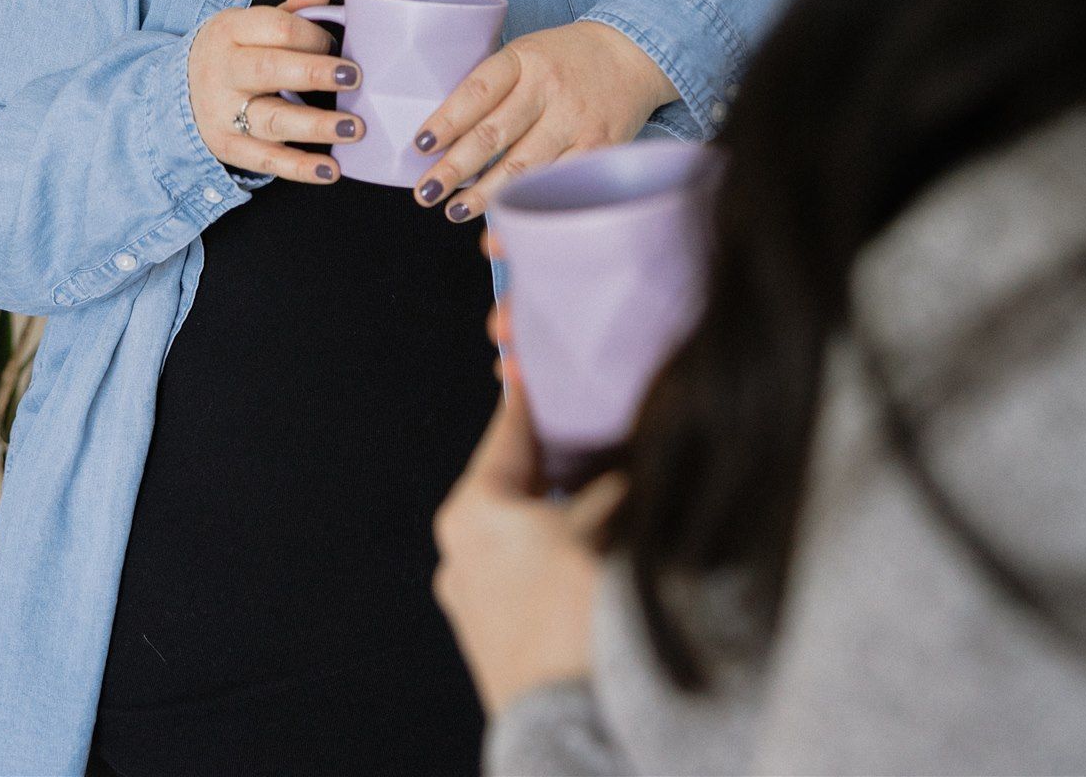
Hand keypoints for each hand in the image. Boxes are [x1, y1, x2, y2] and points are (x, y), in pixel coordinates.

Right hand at [186, 0, 366, 182]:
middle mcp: (223, 71)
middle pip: (270, 70)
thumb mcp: (251, 25)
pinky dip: (298, 167)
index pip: (276, 28)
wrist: (176, 92)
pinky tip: (330, 170)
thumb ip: (292, 9)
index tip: (339, 47)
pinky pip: (264, 159)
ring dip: (315, 125)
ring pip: (270, 119)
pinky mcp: (227, 146)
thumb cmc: (232, 54)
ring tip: (355, 128)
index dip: (312, 35)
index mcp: (231, 31)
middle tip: (354, 77)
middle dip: (315, 73)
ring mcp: (222, 112)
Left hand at [411, 20, 673, 220]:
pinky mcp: (598, 148)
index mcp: (525, 59)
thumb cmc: (565, 59)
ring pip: (523, 166)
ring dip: (484, 193)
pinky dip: (529, 202)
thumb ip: (494, 87)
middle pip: (494, 133)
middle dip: (455, 167)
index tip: (420, 146)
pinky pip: (557, 182)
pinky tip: (506, 217)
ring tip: (454, 210)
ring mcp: (576, 120)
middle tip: (425, 192)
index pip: (478, 90)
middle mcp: (550, 88)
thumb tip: (444, 138)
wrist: (633, 54)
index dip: (447, 120)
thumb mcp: (528, 54)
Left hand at [433, 382, 623, 716]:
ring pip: (522, 526)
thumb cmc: (576, 621)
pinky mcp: (491, 635)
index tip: (537, 356)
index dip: (534, 391)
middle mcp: (458, 551)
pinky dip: (555, 547)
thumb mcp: (607, 523)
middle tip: (595, 426)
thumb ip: (615, 476)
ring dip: (562, 506)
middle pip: (517, 479)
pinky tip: (595, 547)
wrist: (569, 729)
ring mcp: (470, 598)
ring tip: (606, 488)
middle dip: (559, 456)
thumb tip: (627, 453)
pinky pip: (524, 568)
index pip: (510, 430)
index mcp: (471, 511)